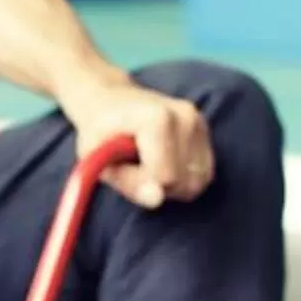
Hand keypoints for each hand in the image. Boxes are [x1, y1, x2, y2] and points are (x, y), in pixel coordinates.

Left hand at [62, 78, 213, 209]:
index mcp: (158, 118)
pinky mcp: (204, 129)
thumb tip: (157, 199)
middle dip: (160, 188)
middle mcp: (185, 116)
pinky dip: (184, 178)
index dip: (141, 183)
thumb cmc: (99, 131)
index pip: (166, 177)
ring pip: (198, 181)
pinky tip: (164, 164)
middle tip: (136, 170)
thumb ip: (127, 182)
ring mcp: (198, 121)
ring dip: (174, 187)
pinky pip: (204, 174)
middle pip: (185, 182)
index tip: (123, 168)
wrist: (110, 100)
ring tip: (150, 167)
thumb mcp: (96, 160)